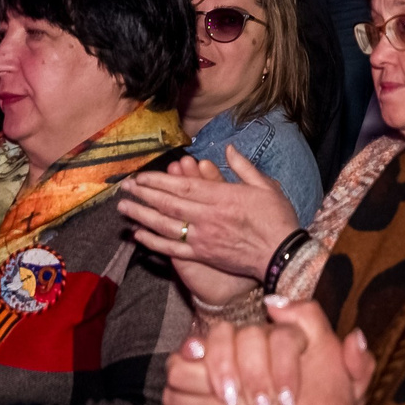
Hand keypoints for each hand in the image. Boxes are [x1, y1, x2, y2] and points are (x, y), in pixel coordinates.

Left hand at [120, 149, 296, 306]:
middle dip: (143, 194)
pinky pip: (171, 249)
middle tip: (124, 187)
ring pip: (165, 225)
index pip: (182, 186)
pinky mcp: (202, 255)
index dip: (158, 181)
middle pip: (168, 204)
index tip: (141, 176)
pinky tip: (138, 235)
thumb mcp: (265, 186)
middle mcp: (207, 217)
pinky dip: (152, 242)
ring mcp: (202, 238)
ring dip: (141, 215)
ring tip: (123, 208)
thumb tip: (228, 148)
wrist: (281, 254)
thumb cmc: (276, 218)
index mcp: (221, 197)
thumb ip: (243, 167)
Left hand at [166, 308, 367, 404]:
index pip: (180, 366)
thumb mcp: (325, 347)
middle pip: (173, 395)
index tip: (201, 357)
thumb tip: (273, 303)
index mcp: (235, 384)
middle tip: (202, 380)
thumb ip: (302, 316)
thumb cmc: (327, 404)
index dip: (189, 358)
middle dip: (184, 384)